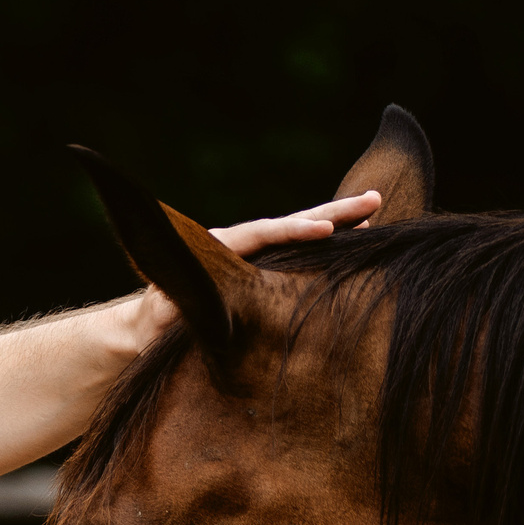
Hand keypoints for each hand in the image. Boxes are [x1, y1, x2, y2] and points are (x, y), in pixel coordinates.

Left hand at [119, 189, 385, 348]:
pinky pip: (299, 253)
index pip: (261, 235)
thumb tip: (182, 303)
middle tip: (374, 200)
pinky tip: (358, 238)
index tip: (324, 231)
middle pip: (290, 224)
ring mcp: (254, 255)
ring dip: (336, 224)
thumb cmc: (155, 321)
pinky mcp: (264, 269)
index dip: (293, 232)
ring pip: (300, 234)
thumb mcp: (161, 314)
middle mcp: (240, 244)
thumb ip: (172, 306)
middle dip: (331, 214)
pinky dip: (326, 244)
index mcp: (218, 249)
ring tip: (374, 213)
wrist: (149, 324)